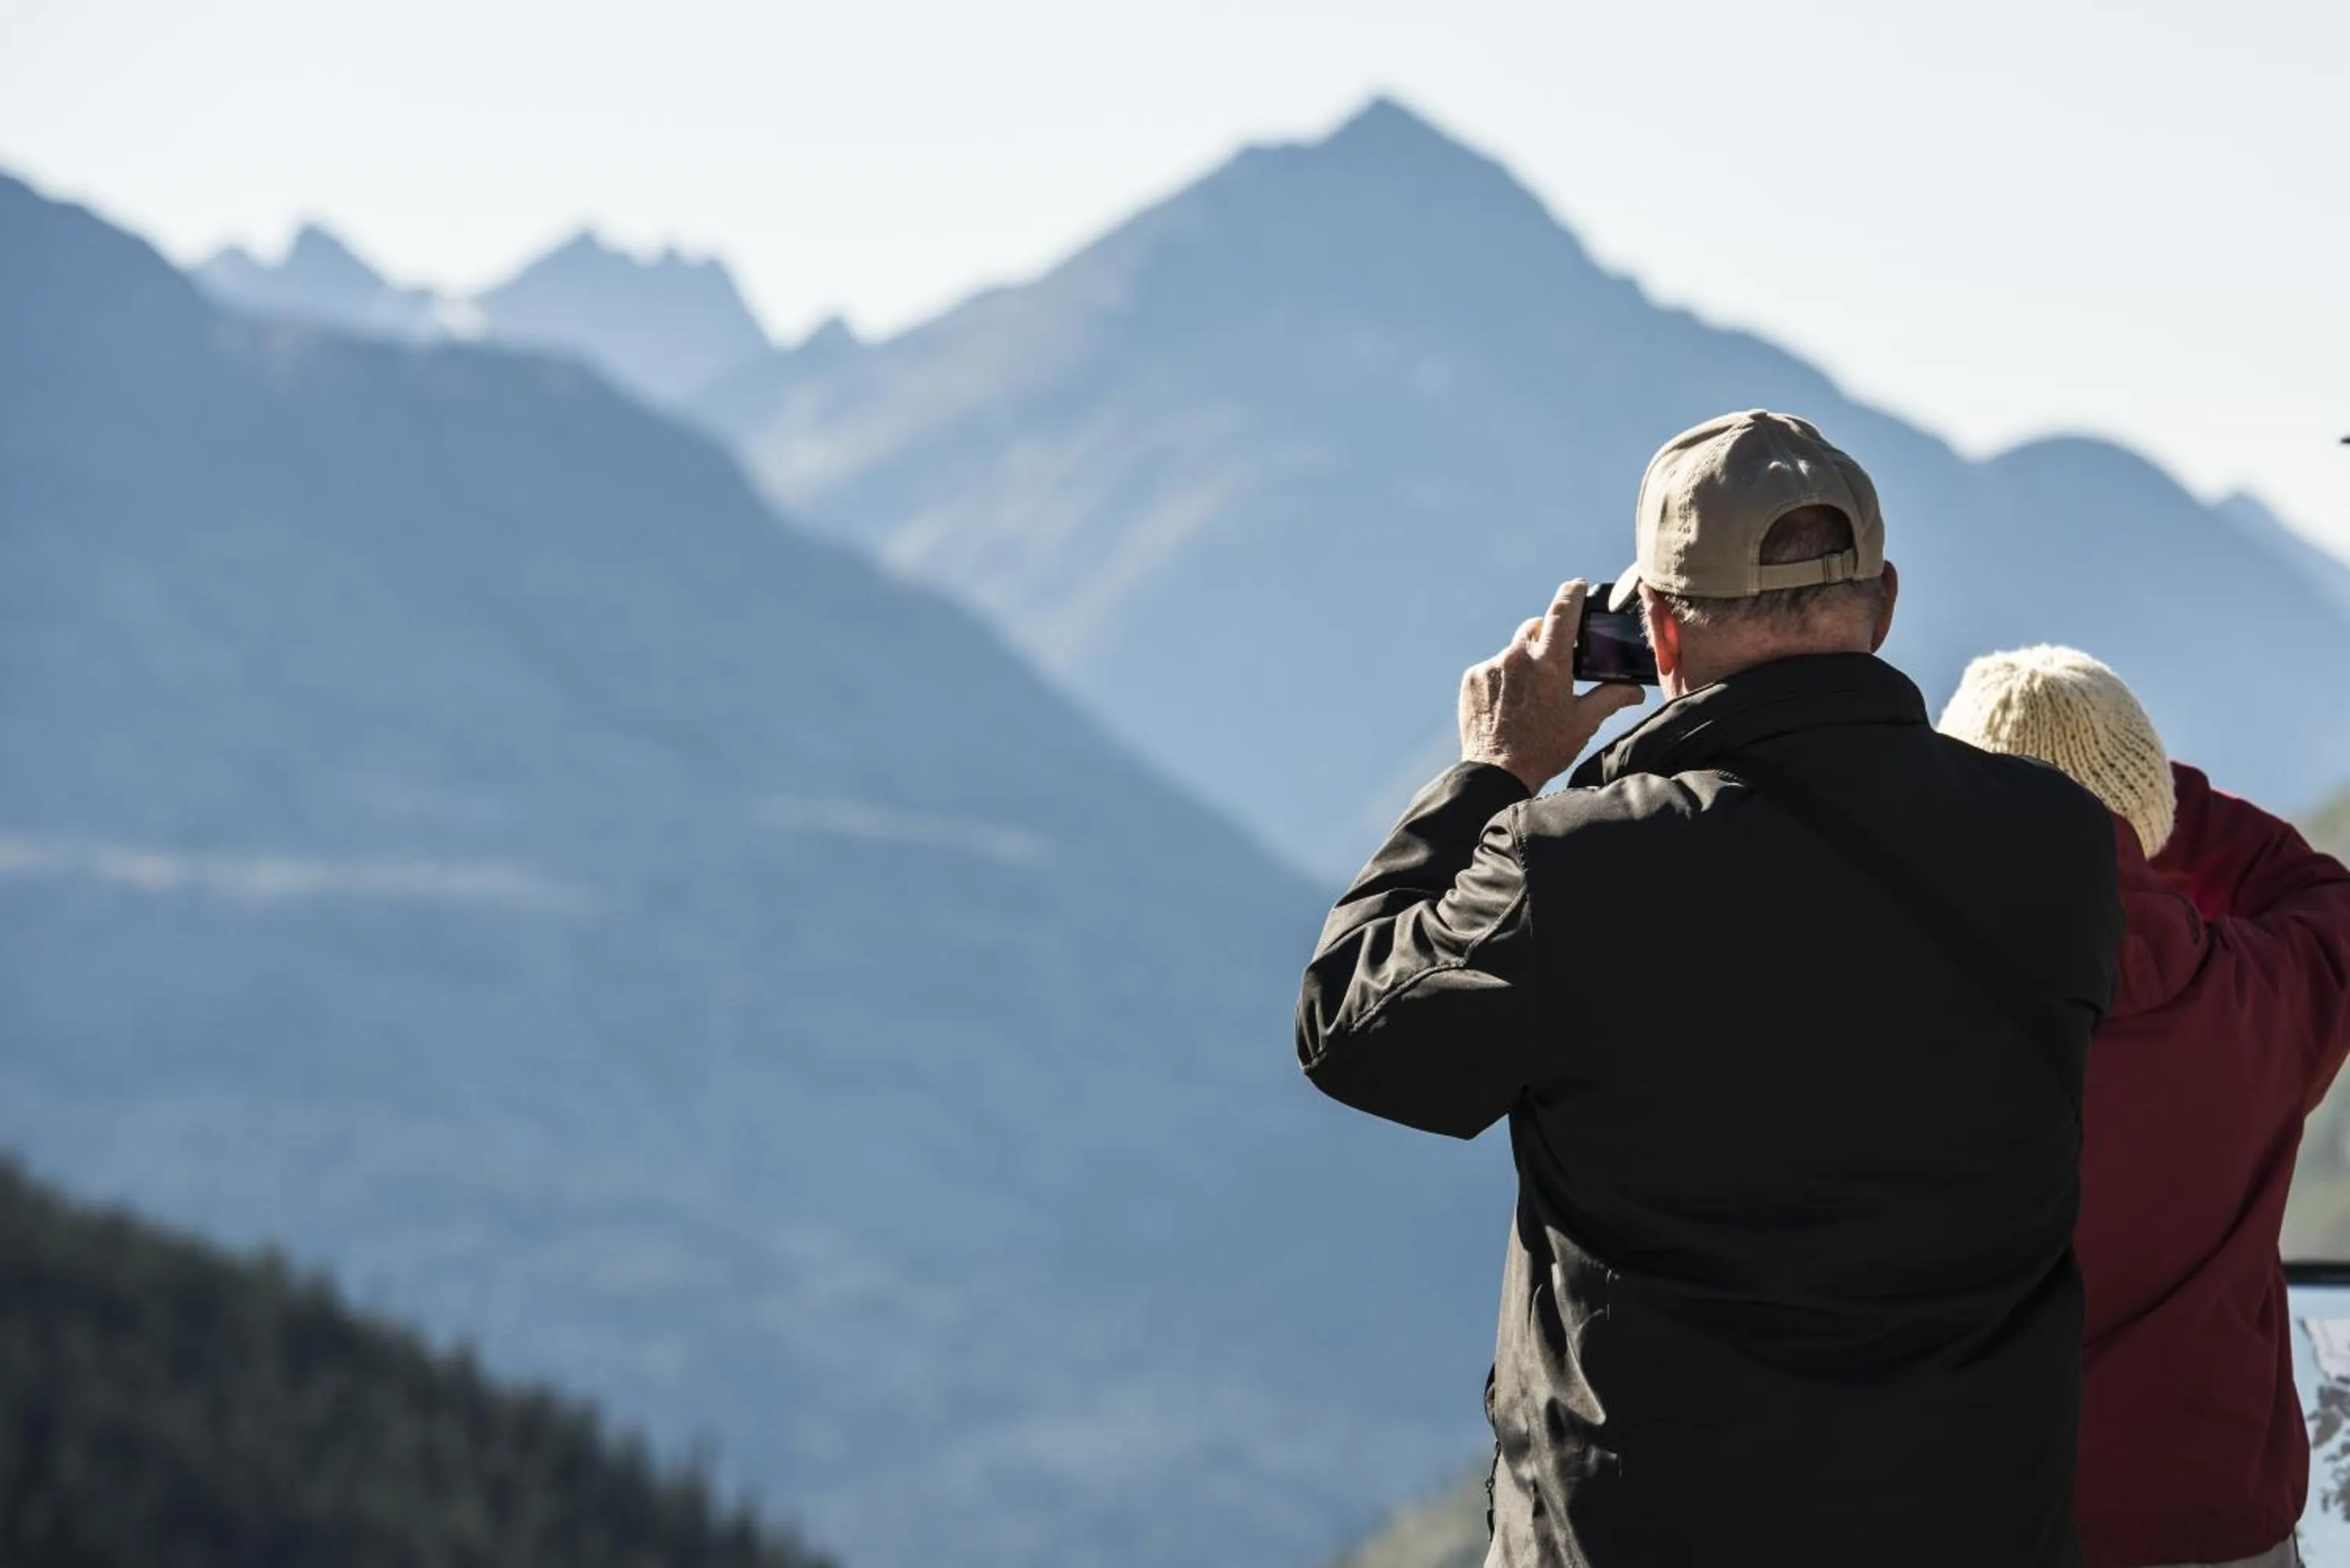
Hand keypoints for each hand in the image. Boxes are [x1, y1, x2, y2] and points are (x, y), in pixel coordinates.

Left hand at [1458, 580, 1647, 792]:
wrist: (1497, 772)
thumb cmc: (1545, 748)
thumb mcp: (1583, 722)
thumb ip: (1611, 698)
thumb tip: (1636, 691)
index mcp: (1550, 663)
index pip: (1563, 611)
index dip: (1572, 593)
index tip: (1577, 585)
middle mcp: (1518, 657)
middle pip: (1535, 628)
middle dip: (1546, 637)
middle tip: (1554, 662)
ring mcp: (1492, 666)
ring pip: (1512, 651)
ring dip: (1522, 663)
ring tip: (1528, 695)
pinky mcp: (1473, 678)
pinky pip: (1491, 667)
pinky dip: (1501, 678)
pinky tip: (1507, 703)